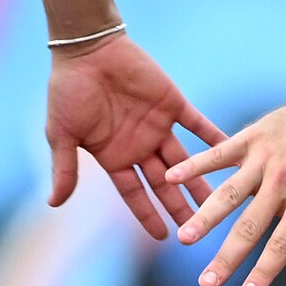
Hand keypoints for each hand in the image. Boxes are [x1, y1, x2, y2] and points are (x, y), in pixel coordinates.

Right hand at [45, 32, 208, 233]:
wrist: (87, 49)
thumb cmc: (68, 90)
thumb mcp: (61, 134)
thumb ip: (64, 168)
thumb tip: (53, 204)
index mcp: (113, 157)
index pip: (135, 194)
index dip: (148, 215)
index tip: (164, 237)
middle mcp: (139, 146)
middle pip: (165, 184)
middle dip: (181, 206)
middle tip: (201, 229)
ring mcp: (158, 126)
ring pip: (187, 161)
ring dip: (203, 181)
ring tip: (222, 203)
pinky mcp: (173, 104)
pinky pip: (198, 125)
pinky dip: (215, 139)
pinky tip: (232, 154)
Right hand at [178, 99, 285, 285]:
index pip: (282, 245)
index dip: (264, 272)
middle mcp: (282, 183)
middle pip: (249, 228)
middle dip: (226, 258)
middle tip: (206, 284)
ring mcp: (264, 159)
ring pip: (228, 193)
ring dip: (205, 216)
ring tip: (183, 238)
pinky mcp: (251, 137)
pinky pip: (219, 152)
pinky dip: (195, 164)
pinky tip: (170, 177)